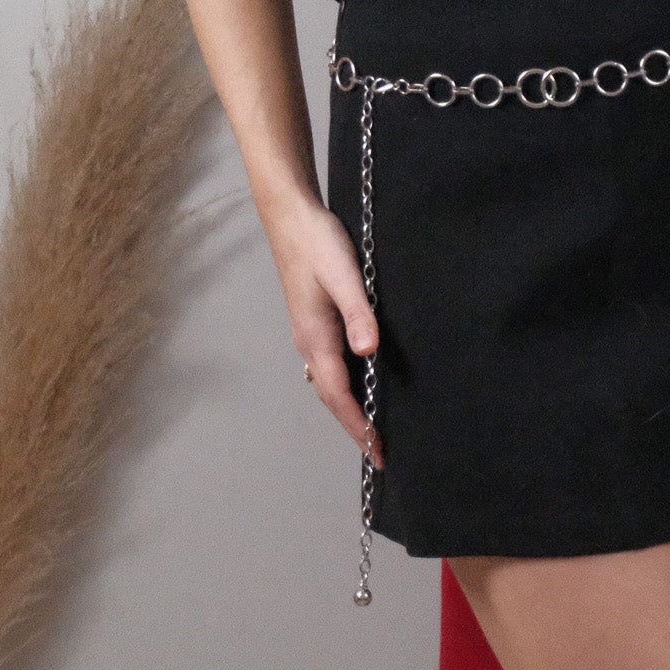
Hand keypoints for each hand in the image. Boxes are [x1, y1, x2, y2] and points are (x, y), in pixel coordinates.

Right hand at [267, 197, 384, 467]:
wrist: (291, 217)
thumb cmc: (318, 244)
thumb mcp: (345, 277)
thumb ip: (358, 315)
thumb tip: (370, 352)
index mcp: (316, 338)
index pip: (338, 395)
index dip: (358, 425)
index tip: (377, 451)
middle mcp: (310, 343)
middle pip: (332, 396)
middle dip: (354, 426)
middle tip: (378, 452)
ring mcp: (310, 333)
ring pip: (330, 382)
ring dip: (348, 407)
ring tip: (371, 428)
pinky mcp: (314, 322)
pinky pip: (330, 365)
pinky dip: (346, 385)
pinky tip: (361, 383)